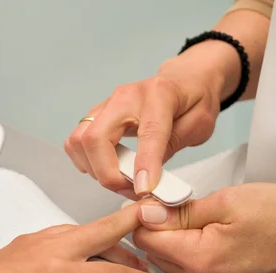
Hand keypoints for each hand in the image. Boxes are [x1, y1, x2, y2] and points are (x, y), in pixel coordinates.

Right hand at [64, 41, 237, 198]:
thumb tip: (146, 180)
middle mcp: (126, 96)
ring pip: (79, 141)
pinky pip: (77, 142)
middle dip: (108, 174)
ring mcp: (106, 104)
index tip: (143, 191)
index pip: (147, 133)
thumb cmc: (194, 101)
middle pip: (96, 138)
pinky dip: (87, 162)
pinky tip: (108, 168)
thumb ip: (171, 149)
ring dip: (95, 170)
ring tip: (121, 181)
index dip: (144, 165)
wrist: (184, 79)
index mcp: (159, 95)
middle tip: (130, 190)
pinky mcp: (96, 114)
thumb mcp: (198, 124)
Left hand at [132, 183, 275, 272]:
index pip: (147, 242)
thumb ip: (182, 212)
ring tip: (199, 222)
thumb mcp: (228, 201)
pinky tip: (218, 241)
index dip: (143, 218)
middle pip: (160, 258)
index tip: (152, 201)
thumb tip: (147, 214)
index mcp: (200, 261)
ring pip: (180, 269)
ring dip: (179, 246)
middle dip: (159, 233)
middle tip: (175, 207)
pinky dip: (200, 259)